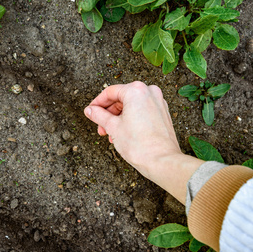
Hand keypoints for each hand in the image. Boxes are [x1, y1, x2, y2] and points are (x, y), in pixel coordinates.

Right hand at [84, 81, 202, 203]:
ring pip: (131, 105)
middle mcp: (149, 92)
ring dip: (118, 118)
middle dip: (108, 114)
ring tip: (111, 134)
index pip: (110, 92)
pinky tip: (123, 133)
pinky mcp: (162, 113)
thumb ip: (99, 115)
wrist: (162, 161)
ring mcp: (158, 102)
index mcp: (136, 91)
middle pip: (121, 98)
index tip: (91, 112)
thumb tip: (90, 110)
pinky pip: (141, 111)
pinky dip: (130, 119)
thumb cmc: (140, 145)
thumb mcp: (113, 127)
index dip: (97, 103)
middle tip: (101, 127)